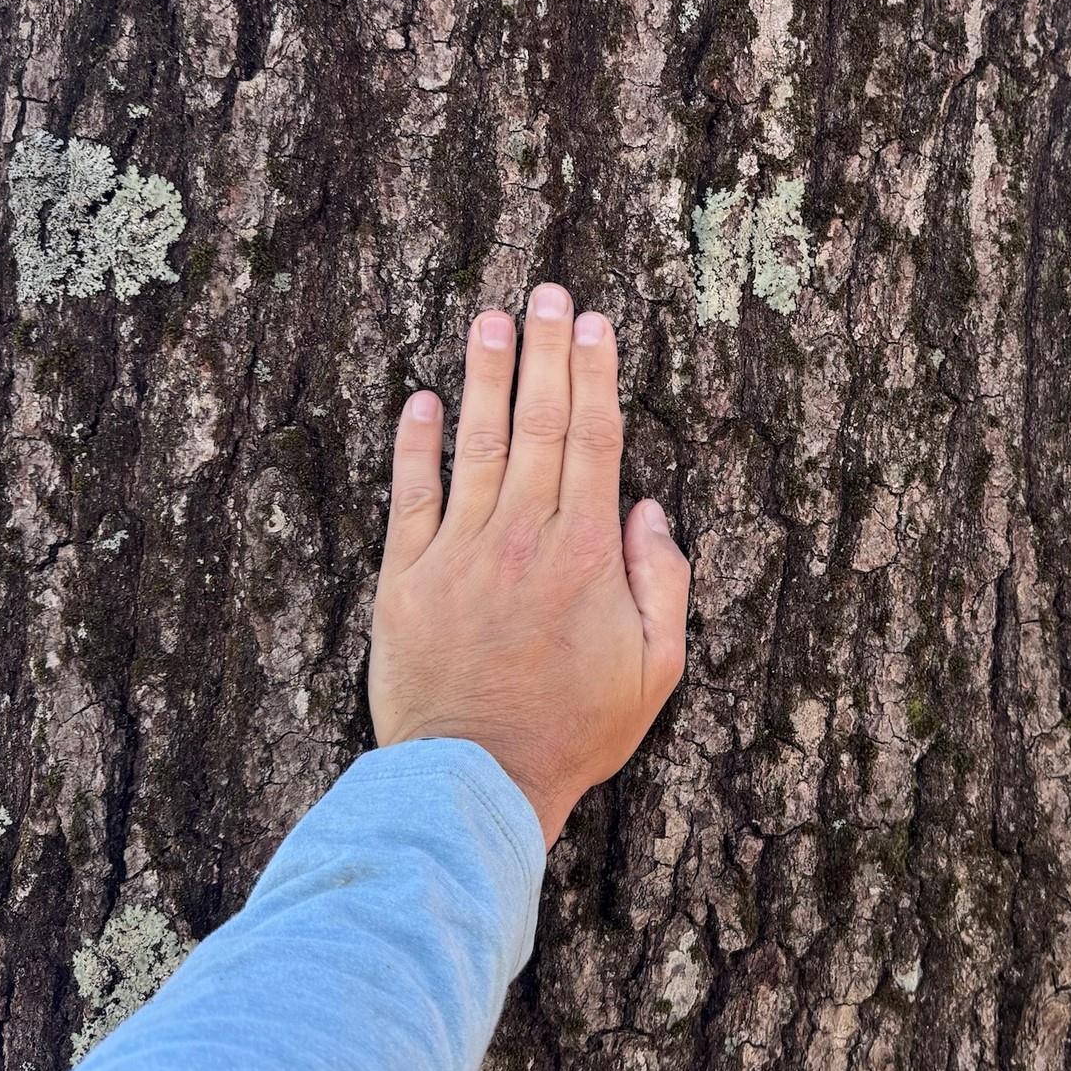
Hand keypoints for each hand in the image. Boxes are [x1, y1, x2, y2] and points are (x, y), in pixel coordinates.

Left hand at [367, 283, 690, 848]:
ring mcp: (460, 551)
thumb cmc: (573, 731)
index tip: (595, 323)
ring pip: (477, 442)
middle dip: (546, 351)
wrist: (477, 778)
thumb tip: (651, 511)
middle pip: (541, 421)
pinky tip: (418, 401)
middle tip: (546, 292)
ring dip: (485, 376)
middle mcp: (524, 534)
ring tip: (489, 319)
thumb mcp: (656, 669)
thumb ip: (664, 582)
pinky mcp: (406, 577)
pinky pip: (411, 494)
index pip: (596, 439)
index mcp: (587, 552)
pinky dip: (414, 445)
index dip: (597, 374)